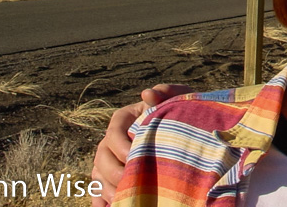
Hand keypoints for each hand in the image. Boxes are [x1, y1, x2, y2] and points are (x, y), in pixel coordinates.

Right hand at [90, 84, 192, 206]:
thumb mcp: (180, 97)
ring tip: (125, 199)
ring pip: (98, 174)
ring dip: (108, 189)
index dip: (119, 145)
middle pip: (101, 156)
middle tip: (131, 182)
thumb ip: (166, 92)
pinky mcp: (111, 177)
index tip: (133, 156)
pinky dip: (101, 201)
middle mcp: (113, 139)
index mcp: (125, 118)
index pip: (113, 131)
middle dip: (113, 172)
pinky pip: (98, 191)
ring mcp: (110, 159)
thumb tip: (147, 93)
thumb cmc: (181, 111)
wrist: (188, 131)